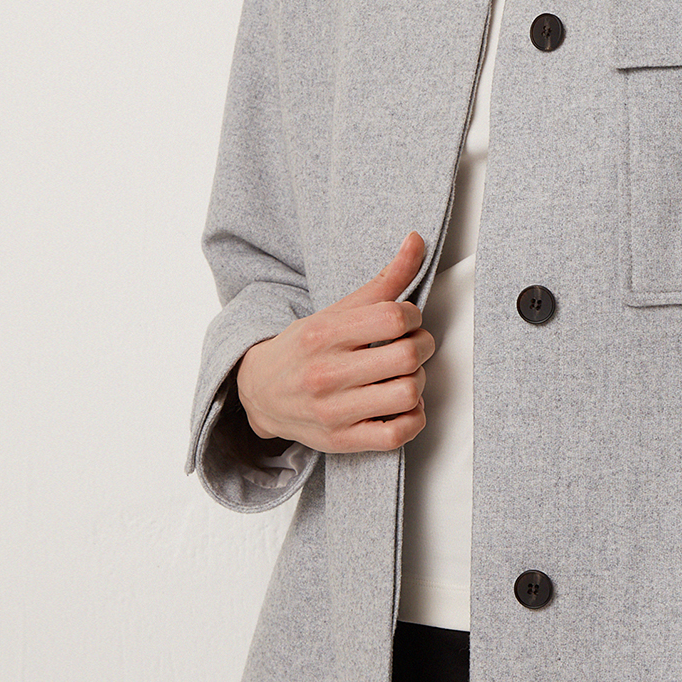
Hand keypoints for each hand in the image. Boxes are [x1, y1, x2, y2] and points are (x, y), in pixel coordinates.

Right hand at [235, 231, 435, 453]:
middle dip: (422, 346)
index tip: (405, 319)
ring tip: (404, 375)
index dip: (412, 315)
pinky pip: (397, 435)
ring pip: (408, 394)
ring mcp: (334, 411)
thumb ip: (383, 280)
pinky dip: (413, 418)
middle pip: (408, 355)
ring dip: (418, 381)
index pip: (394, 317)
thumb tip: (417, 240)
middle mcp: (326, 374)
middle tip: (411, 345)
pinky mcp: (342, 441)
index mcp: (324, 334)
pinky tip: (402, 405)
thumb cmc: (305, 348)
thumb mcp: (336, 310)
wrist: (258, 393)